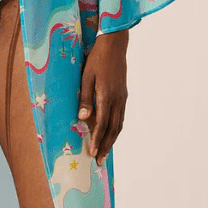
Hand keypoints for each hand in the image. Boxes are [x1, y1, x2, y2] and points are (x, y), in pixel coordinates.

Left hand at [77, 30, 129, 164]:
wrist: (114, 45)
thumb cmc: (96, 59)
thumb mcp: (86, 76)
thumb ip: (85, 98)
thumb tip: (83, 118)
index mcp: (107, 96)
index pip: (102, 123)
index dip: (97, 140)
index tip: (92, 153)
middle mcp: (117, 100)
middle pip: (113, 129)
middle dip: (106, 146)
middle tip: (100, 161)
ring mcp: (122, 98)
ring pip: (119, 125)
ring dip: (112, 141)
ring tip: (106, 153)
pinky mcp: (124, 95)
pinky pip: (121, 117)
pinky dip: (116, 129)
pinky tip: (112, 135)